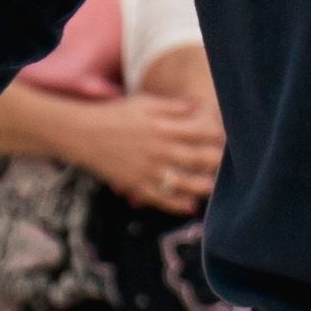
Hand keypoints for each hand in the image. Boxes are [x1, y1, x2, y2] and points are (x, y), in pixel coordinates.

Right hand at [59, 85, 223, 213]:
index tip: (229, 140)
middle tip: (230, 165)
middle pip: (199, 159)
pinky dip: (177, 204)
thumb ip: (174, 106)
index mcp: (163, 126)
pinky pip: (160, 198)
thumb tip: (200, 106)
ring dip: (204, 187)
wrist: (79, 133)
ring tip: (214, 187)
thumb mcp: (144, 103)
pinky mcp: (134, 184)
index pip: (203, 133)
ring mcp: (147, 169)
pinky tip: (191, 207)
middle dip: (217, 163)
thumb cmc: (114, 114)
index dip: (219, 137)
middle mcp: (159, 149)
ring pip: (185, 183)